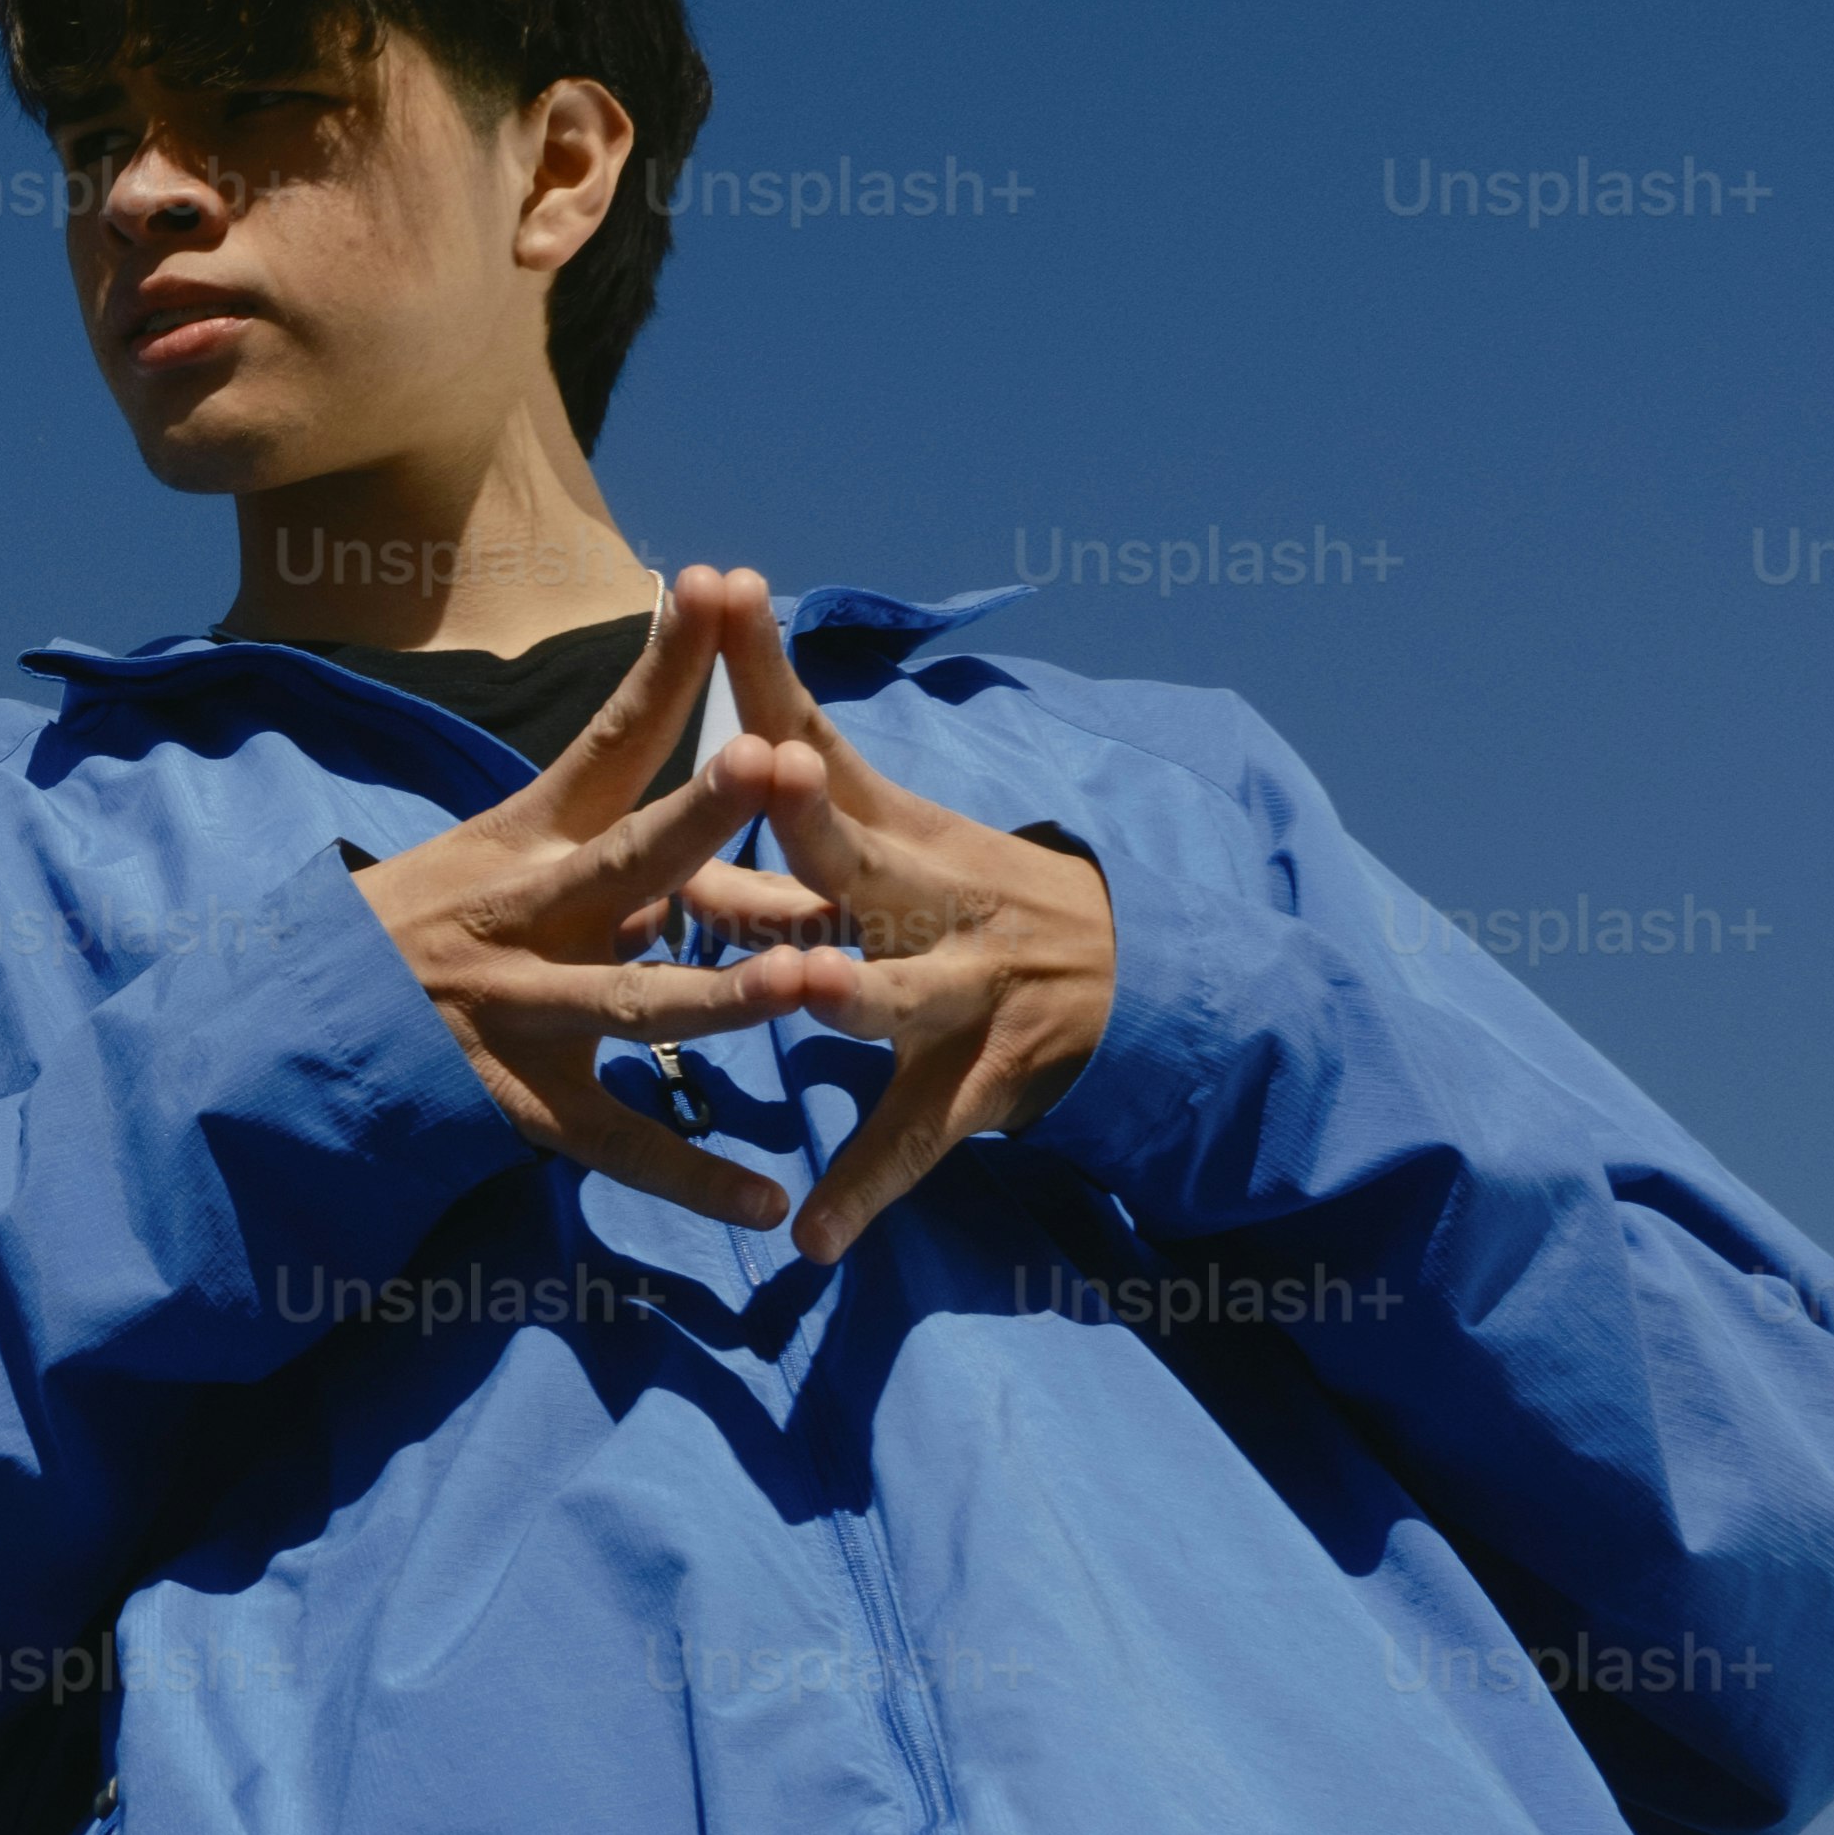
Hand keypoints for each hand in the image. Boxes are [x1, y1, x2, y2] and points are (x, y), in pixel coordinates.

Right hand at [356, 563, 819, 1225]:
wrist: (293, 1033)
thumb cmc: (419, 934)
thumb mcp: (505, 867)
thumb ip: (627, 856)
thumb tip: (748, 834)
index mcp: (524, 842)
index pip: (605, 740)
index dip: (665, 666)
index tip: (718, 587)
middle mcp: (522, 916)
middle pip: (626, 855)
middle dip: (704, 808)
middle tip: (776, 756)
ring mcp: (518, 1010)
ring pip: (632, 998)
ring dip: (724, 990)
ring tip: (810, 979)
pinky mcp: (517, 1102)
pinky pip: (615, 1146)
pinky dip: (691, 1178)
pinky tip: (765, 1205)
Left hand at [676, 587, 1116, 1264]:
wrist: (1146, 979)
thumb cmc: (978, 907)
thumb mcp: (902, 853)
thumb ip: (794, 833)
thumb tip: (687, 792)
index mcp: (902, 838)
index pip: (819, 746)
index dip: (770, 678)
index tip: (727, 595)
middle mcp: (939, 903)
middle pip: (860, 855)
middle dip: (808, 815)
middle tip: (763, 763)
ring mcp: (970, 993)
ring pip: (899, 996)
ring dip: (849, 992)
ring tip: (807, 989)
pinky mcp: (985, 1083)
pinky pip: (916, 1143)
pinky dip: (863, 1190)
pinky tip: (813, 1239)